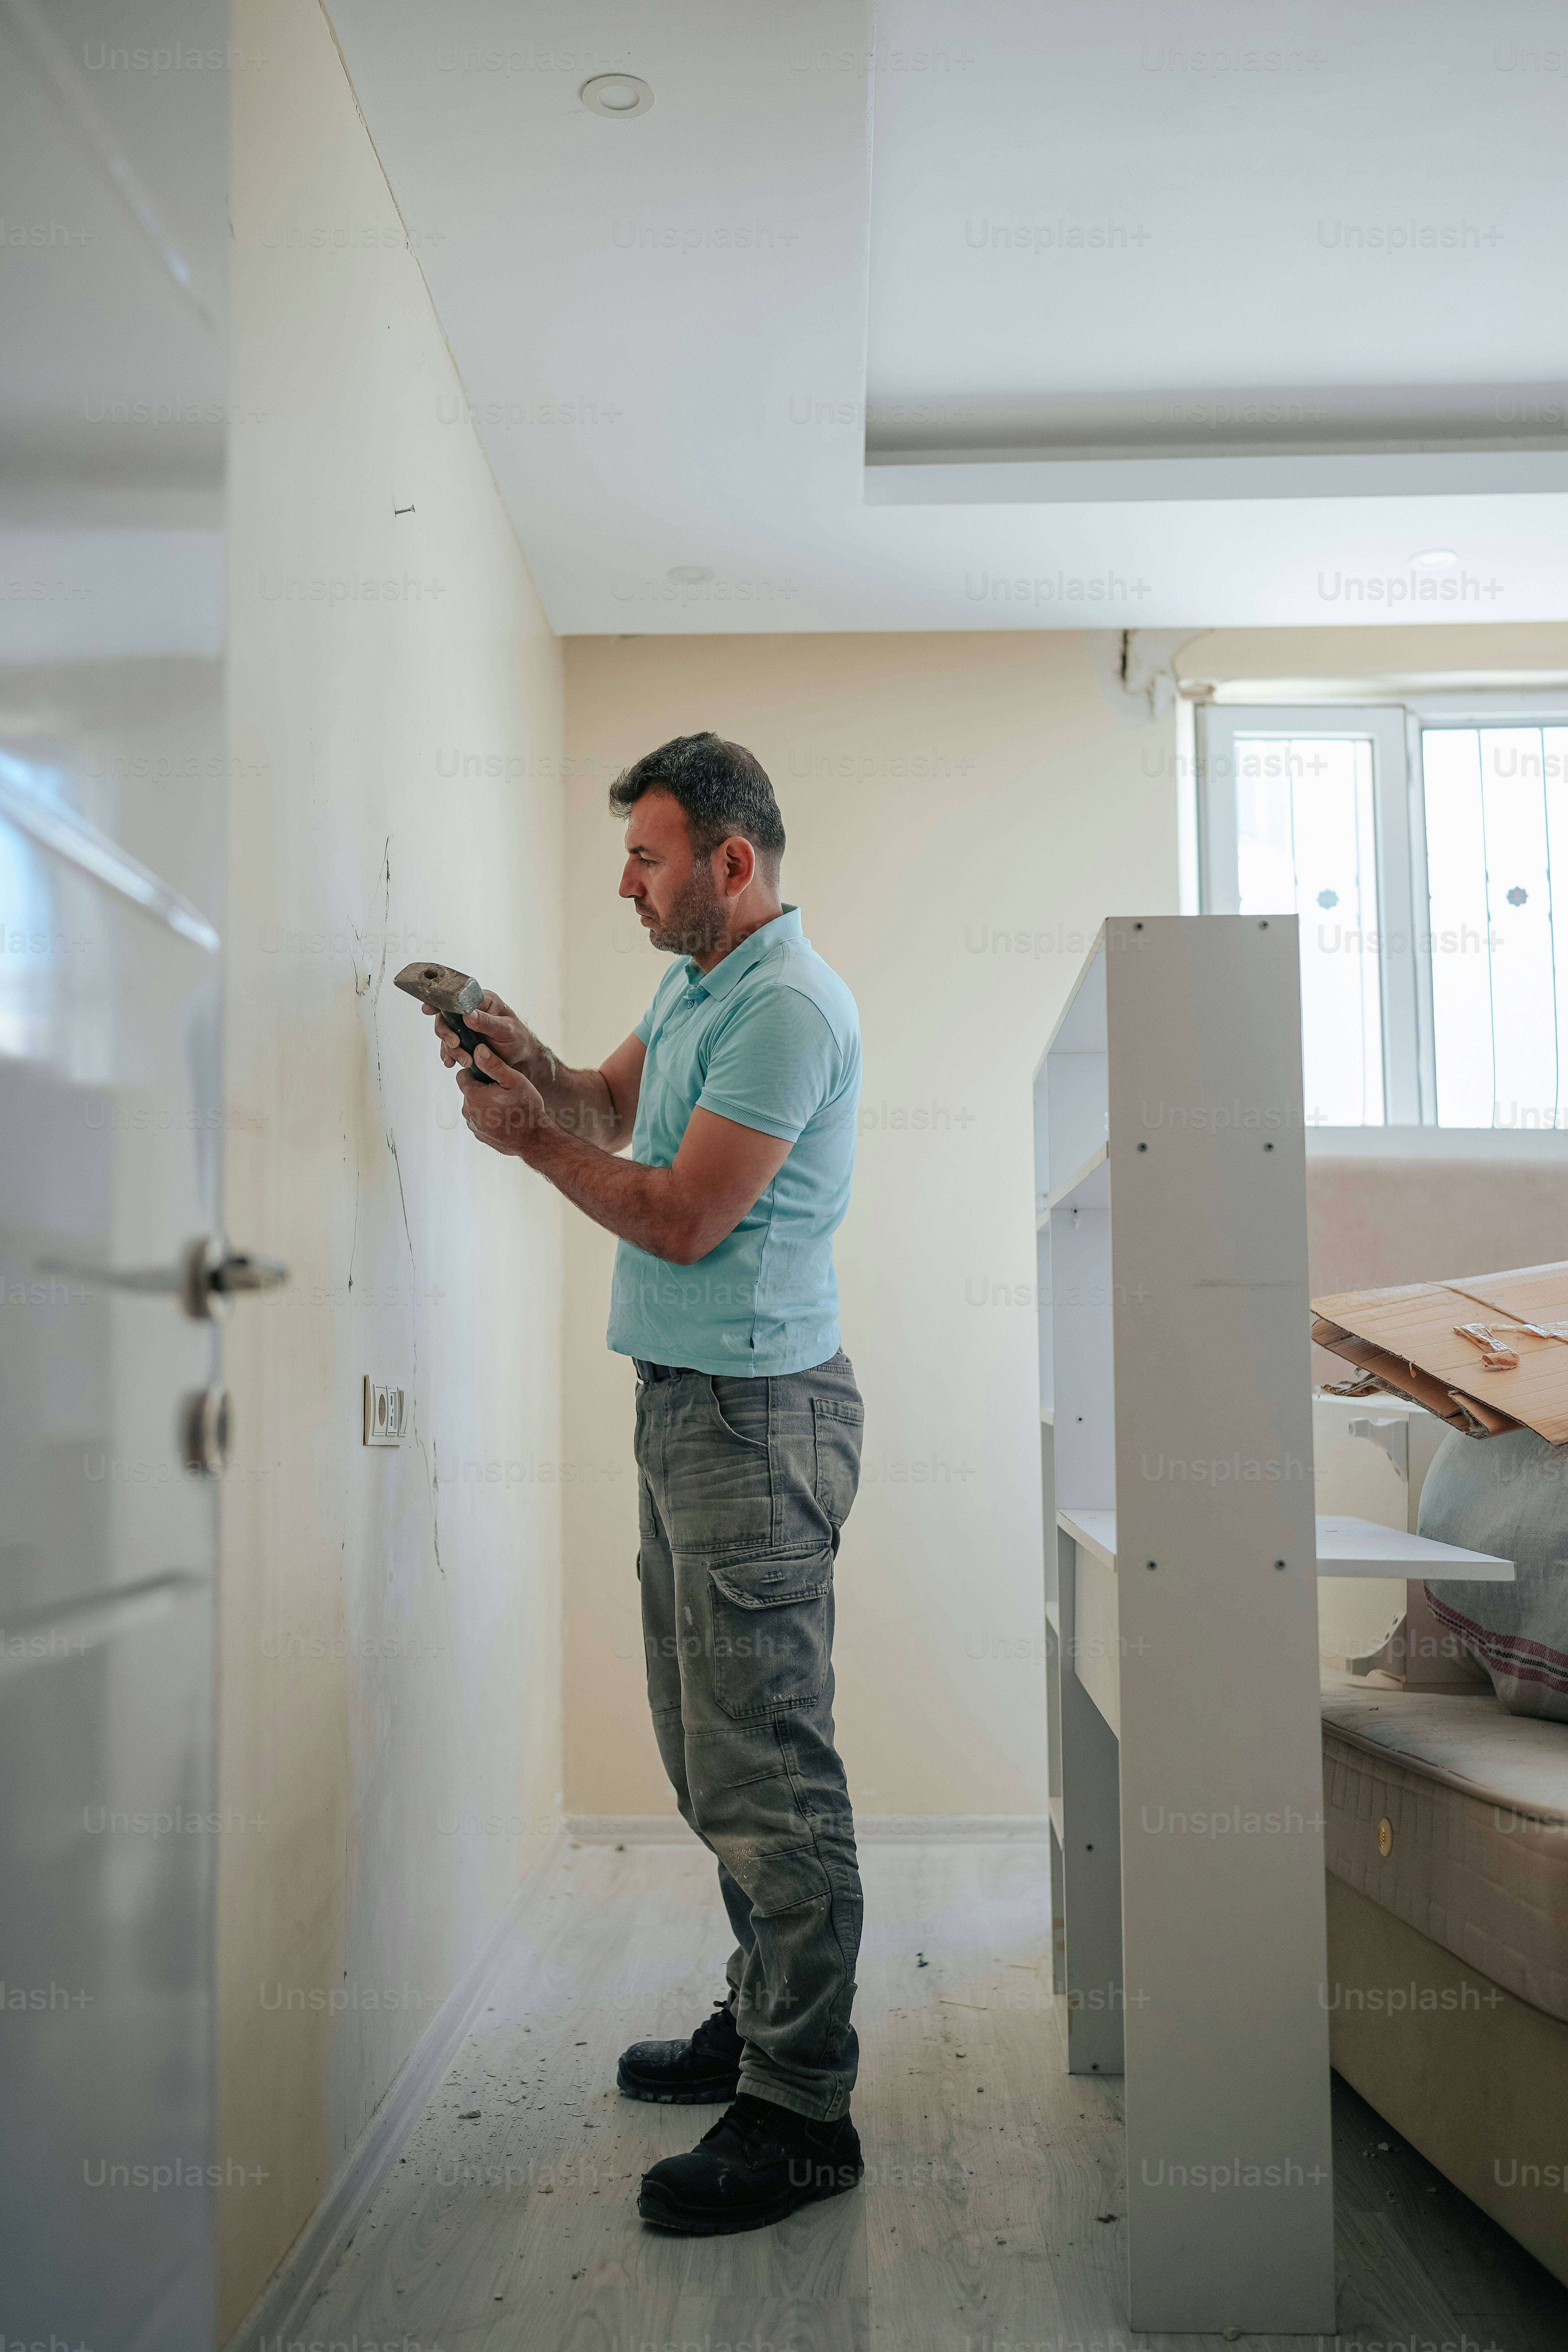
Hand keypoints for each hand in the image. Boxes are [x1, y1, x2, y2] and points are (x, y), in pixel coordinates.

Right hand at [423, 990, 539, 1076]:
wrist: (521, 1060)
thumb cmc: (518, 1039)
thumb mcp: (506, 1029)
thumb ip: (487, 1022)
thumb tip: (468, 1013)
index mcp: (481, 1001)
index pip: (457, 997)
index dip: (440, 1001)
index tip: (428, 1008)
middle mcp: (470, 1012)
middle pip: (445, 1018)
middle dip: (447, 1033)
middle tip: (455, 1044)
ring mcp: (464, 1029)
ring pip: (446, 1035)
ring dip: (450, 1049)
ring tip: (465, 1060)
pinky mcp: (463, 1043)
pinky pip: (448, 1048)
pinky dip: (448, 1056)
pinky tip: (451, 1063)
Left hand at [456, 1044, 545, 1156]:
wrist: (534, 1140)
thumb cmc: (526, 1108)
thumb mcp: (513, 1081)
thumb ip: (493, 1064)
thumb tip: (477, 1049)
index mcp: (473, 1095)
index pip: (462, 1076)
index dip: (476, 1072)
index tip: (492, 1076)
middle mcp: (468, 1111)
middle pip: (469, 1091)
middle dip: (481, 1088)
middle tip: (503, 1091)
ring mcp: (473, 1125)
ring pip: (474, 1106)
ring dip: (484, 1103)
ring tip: (505, 1106)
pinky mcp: (480, 1135)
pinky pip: (479, 1120)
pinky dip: (488, 1117)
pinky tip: (504, 1118)